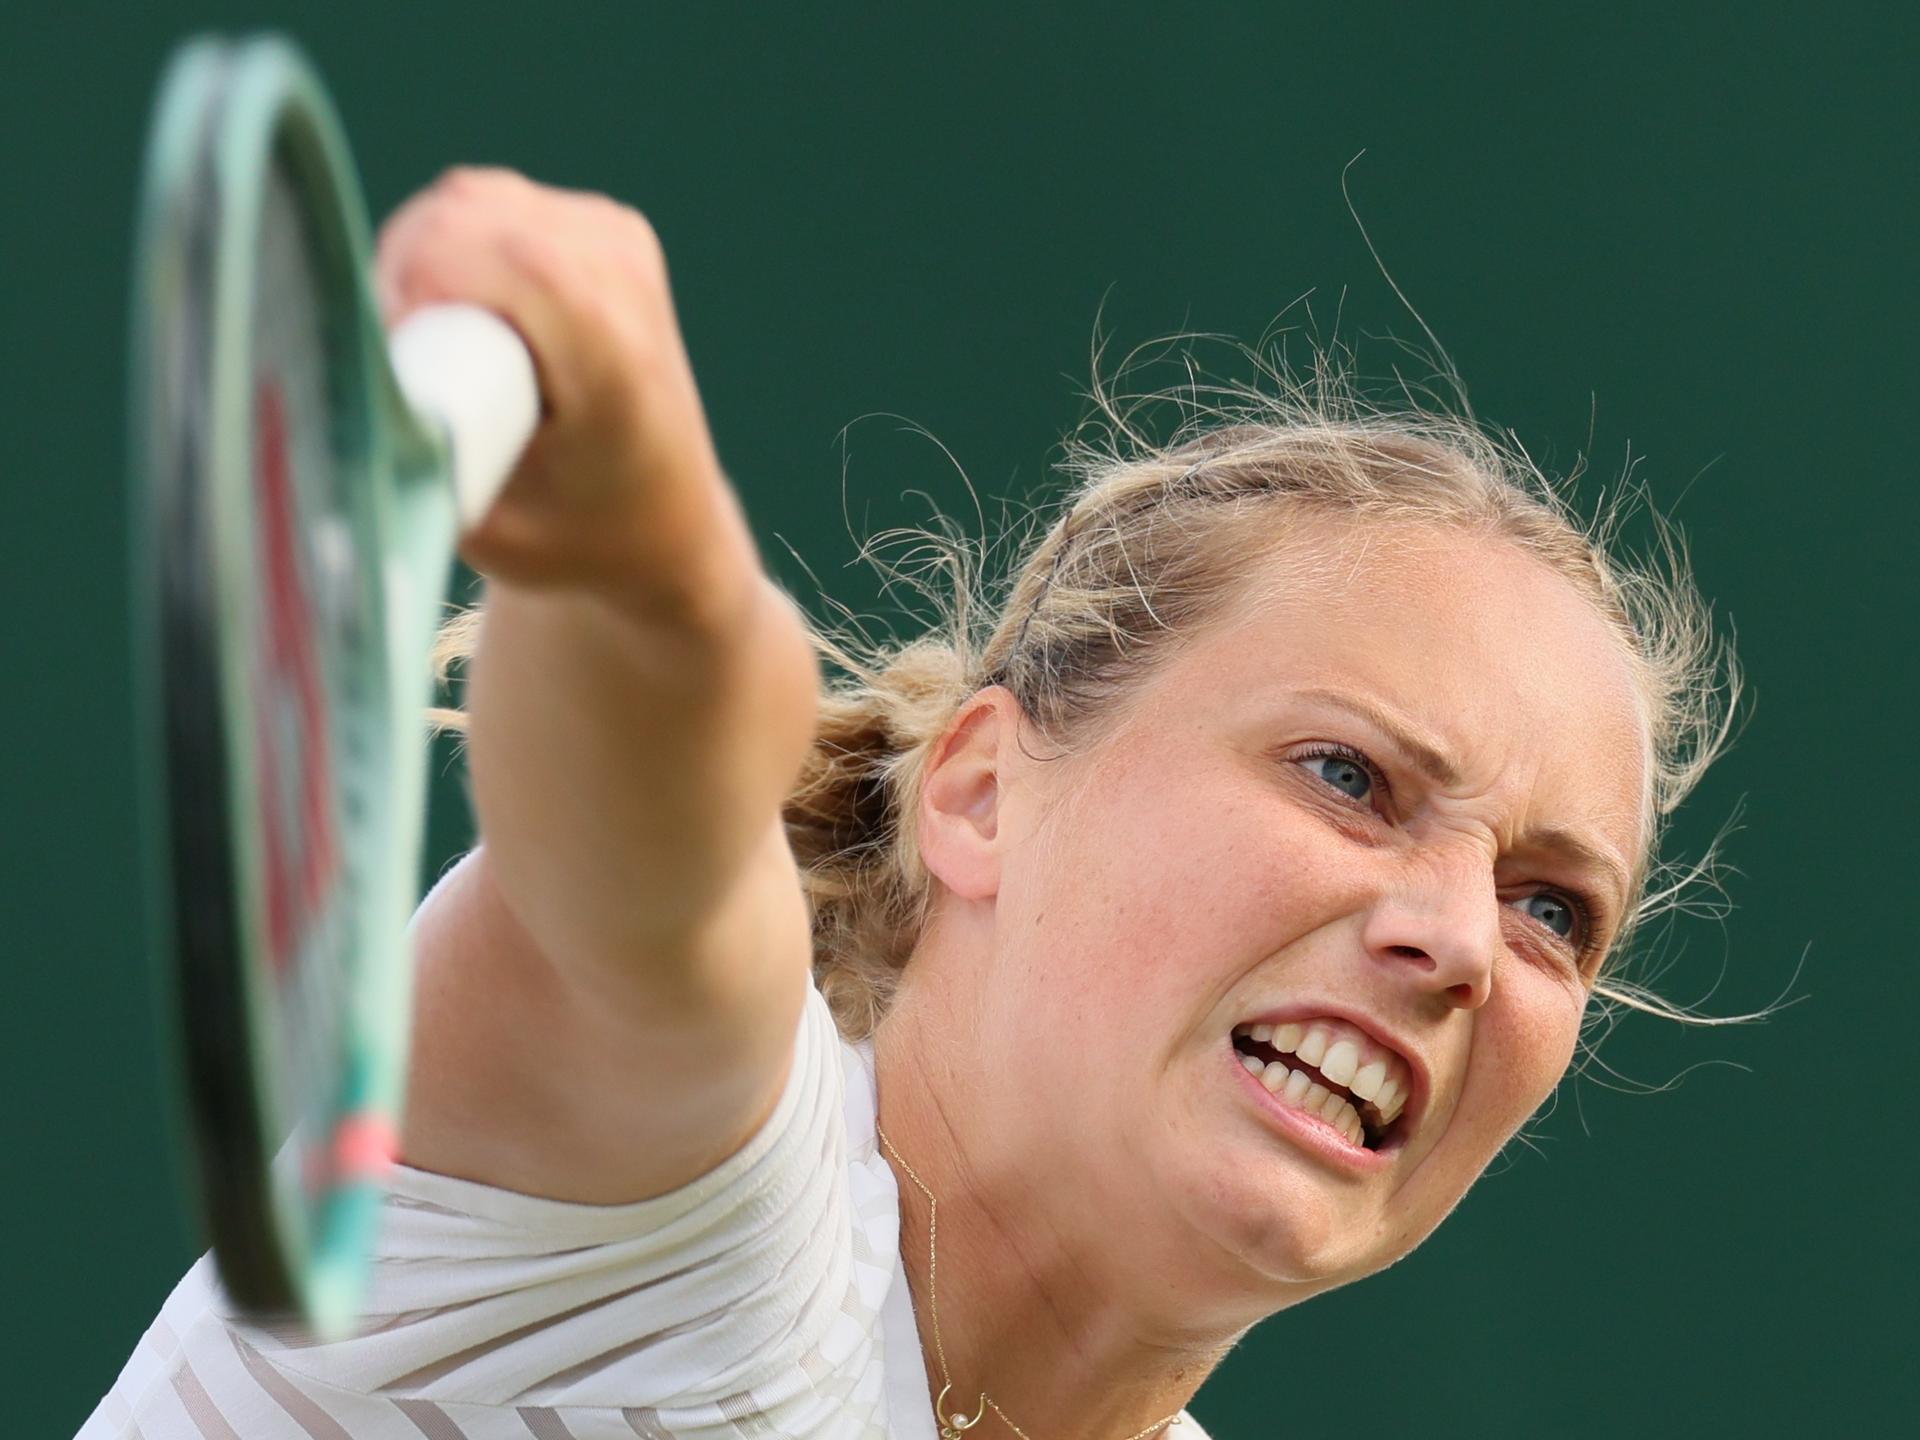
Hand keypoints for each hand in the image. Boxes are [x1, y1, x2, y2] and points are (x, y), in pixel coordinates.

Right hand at [377, 167, 748, 616]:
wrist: (666, 517)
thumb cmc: (579, 538)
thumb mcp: (493, 536)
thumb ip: (416, 473)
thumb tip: (315, 423)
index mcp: (618, 361)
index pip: (514, 262)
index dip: (420, 291)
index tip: (401, 362)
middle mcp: (627, 282)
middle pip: (466, 216)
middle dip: (406, 279)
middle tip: (409, 362)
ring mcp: (618, 239)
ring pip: (465, 200)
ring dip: (423, 262)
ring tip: (437, 345)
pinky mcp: (600, 222)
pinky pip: (485, 200)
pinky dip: (452, 247)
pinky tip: (462, 312)